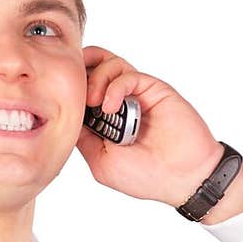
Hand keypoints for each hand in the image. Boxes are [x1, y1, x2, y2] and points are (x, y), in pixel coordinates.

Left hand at [77, 46, 224, 206]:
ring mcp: (135, 95)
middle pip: (90, 69)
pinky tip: (110, 105)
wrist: (184, 176)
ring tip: (94, 101)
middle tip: (76, 92)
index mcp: (103, 122)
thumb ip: (83, 136)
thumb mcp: (100, 162)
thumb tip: (66, 115)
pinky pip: (127, 74)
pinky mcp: (151, 88)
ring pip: (107, 64)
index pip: (79, 93)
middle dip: (78, 74)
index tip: (57, 99)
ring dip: (95, 78)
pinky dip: (114, 85)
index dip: (67, 90)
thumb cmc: (147, 177)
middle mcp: (118, 104)